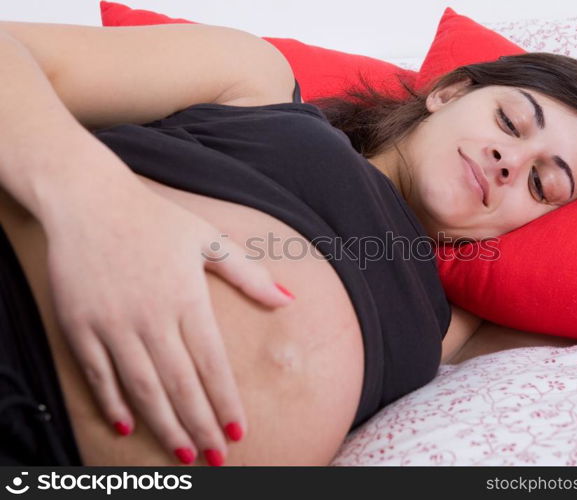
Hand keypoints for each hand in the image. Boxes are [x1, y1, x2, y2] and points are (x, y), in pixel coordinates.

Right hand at [42, 176, 293, 465]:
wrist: (89, 199)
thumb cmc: (155, 219)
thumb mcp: (209, 238)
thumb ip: (249, 274)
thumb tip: (289, 300)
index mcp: (186, 298)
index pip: (212, 363)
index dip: (226, 402)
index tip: (240, 432)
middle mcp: (151, 316)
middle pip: (180, 385)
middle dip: (201, 425)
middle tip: (216, 457)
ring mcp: (112, 323)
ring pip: (142, 387)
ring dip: (164, 425)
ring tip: (184, 453)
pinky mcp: (80, 325)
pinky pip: (98, 374)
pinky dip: (112, 403)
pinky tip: (126, 427)